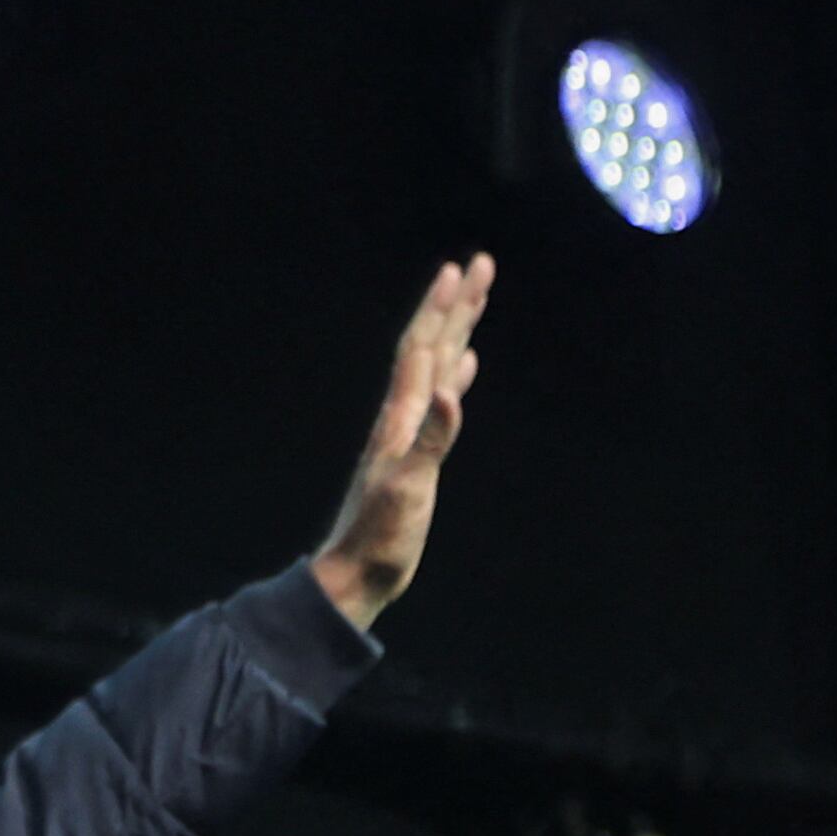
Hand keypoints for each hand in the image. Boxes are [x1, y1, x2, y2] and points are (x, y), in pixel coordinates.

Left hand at [309, 254, 494, 628]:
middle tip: (479, 263)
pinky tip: (465, 364)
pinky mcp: (418, 454)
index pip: (421, 351)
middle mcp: (404, 418)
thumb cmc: (380, 538)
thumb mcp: (406, 489)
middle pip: (431, 347)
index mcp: (400, 420)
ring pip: (438, 367)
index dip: (439, 310)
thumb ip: (429, 442)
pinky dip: (455, 376)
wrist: (357, 573)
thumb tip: (450, 393)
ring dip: (457, 330)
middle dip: (455, 305)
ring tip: (474, 297)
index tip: (458, 270)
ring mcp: (410, 434)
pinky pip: (441, 402)